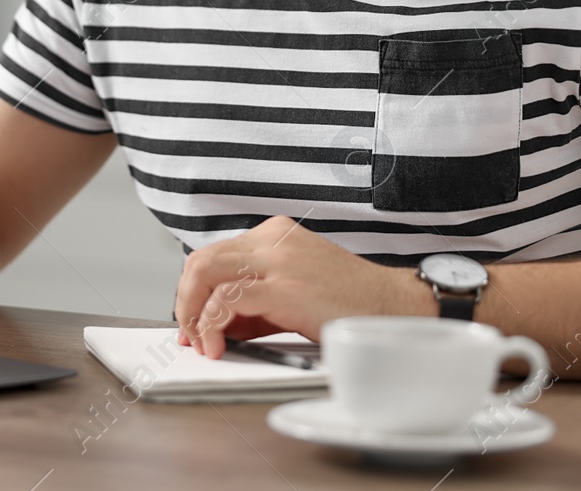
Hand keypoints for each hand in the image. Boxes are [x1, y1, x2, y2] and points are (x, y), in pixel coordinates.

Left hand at [173, 216, 424, 357]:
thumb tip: (218, 324)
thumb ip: (254, 302)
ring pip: (205, 274)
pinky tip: (219, 345)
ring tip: (201, 342)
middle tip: (188, 334)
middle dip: (186, 301)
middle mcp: (271, 239)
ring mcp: (277, 260)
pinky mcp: (283, 287)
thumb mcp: (293, 293)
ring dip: (193, 313)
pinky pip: (226, 301)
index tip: (191, 321)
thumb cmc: (350, 303)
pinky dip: (212, 325)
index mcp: (273, 234)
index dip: (193, 291)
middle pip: (201, 261)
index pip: (214, 255)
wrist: (394, 307)